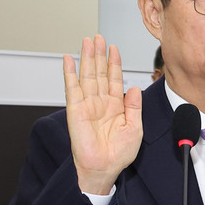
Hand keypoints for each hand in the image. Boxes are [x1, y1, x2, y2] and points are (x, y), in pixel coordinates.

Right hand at [63, 35, 143, 194]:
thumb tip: (134, 87)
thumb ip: (134, 107)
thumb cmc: (119, 153)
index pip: (114, 79)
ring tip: (87, 41)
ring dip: (87, 58)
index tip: (114, 48)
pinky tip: (69, 59)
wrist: (105, 167)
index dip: (114, 63)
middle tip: (98, 37)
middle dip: (99, 55)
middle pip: (99, 73)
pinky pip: (72, 88)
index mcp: (116, 106)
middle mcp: (101, 102)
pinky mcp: (76, 109)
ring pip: (87, 76)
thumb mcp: (135, 128)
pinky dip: (70, 73)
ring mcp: (88, 104)